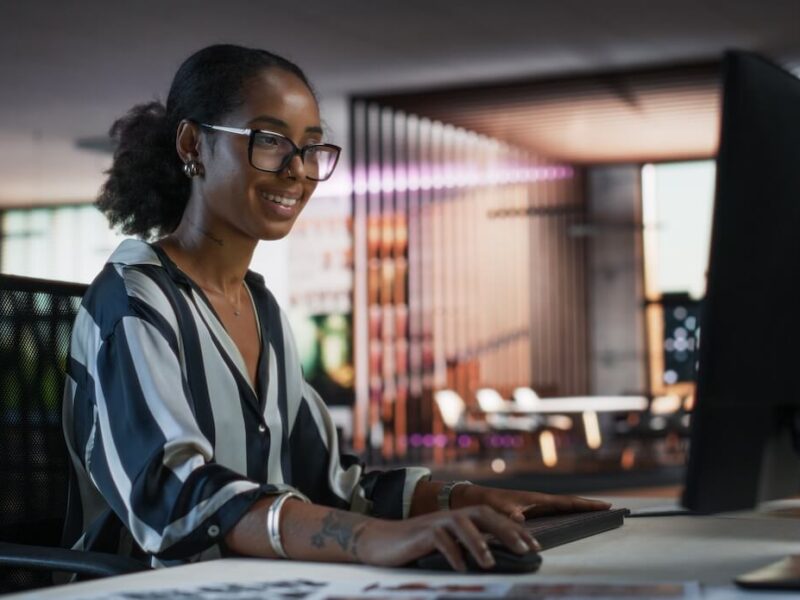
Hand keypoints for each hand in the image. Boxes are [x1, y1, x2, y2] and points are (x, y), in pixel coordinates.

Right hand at [354, 505, 539, 571]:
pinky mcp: (419, 533)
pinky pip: (439, 538)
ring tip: (490, 563)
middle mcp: (449, 516)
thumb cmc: (415, 548)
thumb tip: (495, 561)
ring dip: (478, 542)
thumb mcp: (445, 547)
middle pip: (482, 514)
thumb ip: (465, 548)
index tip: (535, 546)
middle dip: (507, 530)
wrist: (378, 541)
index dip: (514, 529)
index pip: (492, 518)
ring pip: (461, 523)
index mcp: (459, 519)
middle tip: (526, 549)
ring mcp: (434, 522)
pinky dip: (452, 552)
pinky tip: (461, 568)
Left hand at [452, 485, 610, 521]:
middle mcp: (540, 501)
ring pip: (563, 507)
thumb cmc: (487, 503)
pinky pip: (554, 512)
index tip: (605, 505)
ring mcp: (536, 505)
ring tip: (597, 513)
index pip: (567, 502)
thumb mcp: (498, 509)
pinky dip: (567, 513)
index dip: (586, 505)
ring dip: (579, 509)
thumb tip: (520, 520)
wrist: (475, 499)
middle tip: (609, 508)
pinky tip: (571, 519)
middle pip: (570, 503)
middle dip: (588, 505)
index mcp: (537, 499)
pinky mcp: (531, 511)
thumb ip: (509, 514)